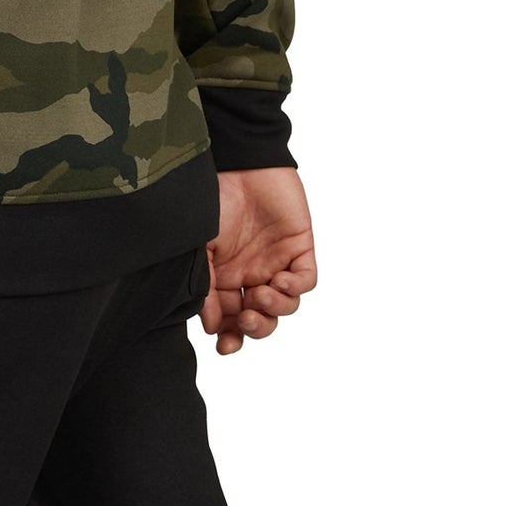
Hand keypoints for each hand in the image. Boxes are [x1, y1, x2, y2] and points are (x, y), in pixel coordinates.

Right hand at [200, 165, 316, 355]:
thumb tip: (210, 326)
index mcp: (225, 275)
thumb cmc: (212, 196)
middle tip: (248, 321)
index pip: (231, 317)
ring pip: (286, 305)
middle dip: (256, 328)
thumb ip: (203, 283)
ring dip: (275, 308)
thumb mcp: (199, 243)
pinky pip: (305, 280)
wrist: (238, 161)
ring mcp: (276, 262)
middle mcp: (252, 274)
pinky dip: (295, 287)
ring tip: (260, 294)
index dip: (231, 335)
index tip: (224, 345)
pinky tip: (280, 280)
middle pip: (262, 318)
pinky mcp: (299, 249)